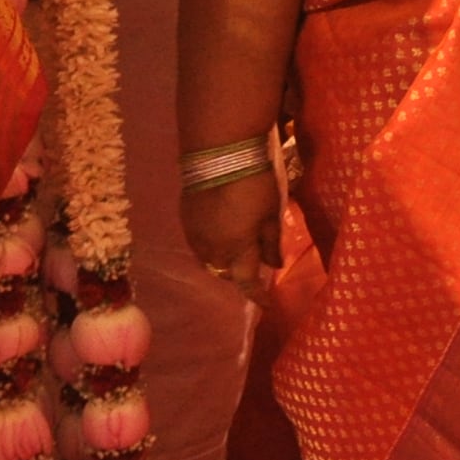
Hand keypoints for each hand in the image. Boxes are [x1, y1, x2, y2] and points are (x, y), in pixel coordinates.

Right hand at [181, 175, 280, 301]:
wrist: (218, 155)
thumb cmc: (254, 184)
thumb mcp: (272, 213)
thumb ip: (271, 242)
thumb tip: (274, 265)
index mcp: (236, 250)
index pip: (246, 281)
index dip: (256, 294)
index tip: (266, 303)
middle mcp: (211, 249)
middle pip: (225, 272)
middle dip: (240, 274)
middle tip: (255, 268)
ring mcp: (194, 235)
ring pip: (209, 260)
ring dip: (224, 260)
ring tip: (239, 251)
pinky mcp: (185, 219)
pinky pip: (199, 244)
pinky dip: (212, 246)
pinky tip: (223, 234)